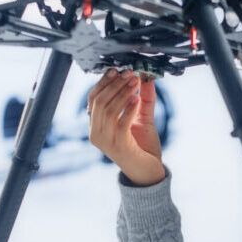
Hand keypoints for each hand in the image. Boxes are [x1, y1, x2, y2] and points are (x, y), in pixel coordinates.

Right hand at [87, 69, 165, 185]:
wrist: (148, 171)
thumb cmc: (143, 147)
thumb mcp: (142, 118)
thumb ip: (144, 98)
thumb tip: (146, 77)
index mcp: (96, 126)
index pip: (93, 99)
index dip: (103, 82)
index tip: (116, 70)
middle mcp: (96, 133)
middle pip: (99, 101)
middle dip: (114, 84)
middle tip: (128, 73)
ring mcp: (106, 141)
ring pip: (108, 110)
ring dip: (122, 93)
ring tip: (135, 82)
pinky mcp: (119, 146)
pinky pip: (121, 123)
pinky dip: (128, 109)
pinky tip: (137, 98)